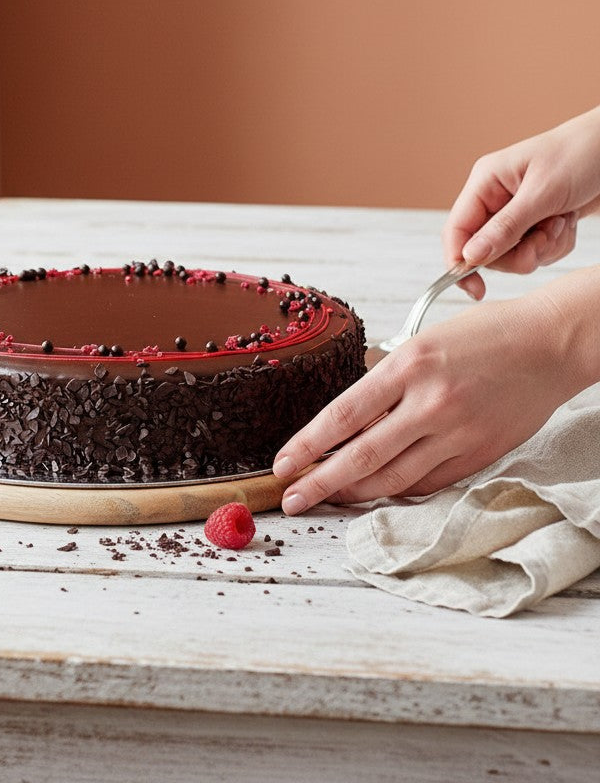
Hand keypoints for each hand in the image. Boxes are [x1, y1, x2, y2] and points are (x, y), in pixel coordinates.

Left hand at [272, 281, 593, 513]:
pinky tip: (374, 493)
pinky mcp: (480, 453)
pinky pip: (429, 482)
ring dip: (354, 493)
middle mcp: (432, 401)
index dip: (308, 444)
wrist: (551, 343)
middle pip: (363, 455)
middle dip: (320, 482)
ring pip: (394, 477)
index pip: (344, 414)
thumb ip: (389, 382)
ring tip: (326, 498)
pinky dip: (397, 490)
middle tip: (291, 499)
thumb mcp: (423, 342)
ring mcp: (459, 432)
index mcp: (410, 365)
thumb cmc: (485, 334)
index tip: (282, 463)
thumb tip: (348, 422)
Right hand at [444, 106, 599, 299]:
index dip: (459, 262)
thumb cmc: (581, 154)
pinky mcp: (536, 222)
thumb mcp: (543, 193)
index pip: (457, 230)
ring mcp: (516, 213)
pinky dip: (556, 244)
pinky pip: (537, 251)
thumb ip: (505, 227)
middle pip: (486, 250)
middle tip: (544, 240)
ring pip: (513, 254)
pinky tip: (567, 222)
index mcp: (485, 183)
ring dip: (543, 247)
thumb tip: (469, 257)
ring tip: (561, 222)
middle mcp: (495, 200)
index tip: (475, 288)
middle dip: (518, 253)